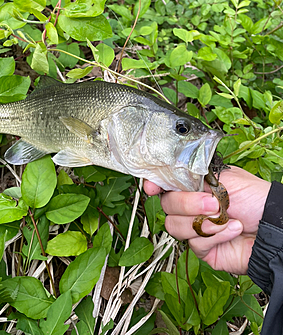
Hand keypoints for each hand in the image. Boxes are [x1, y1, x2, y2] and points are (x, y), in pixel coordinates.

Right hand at [143, 166, 270, 274]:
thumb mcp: (224, 179)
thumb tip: (166, 174)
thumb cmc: (256, 198)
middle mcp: (192, 205)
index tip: (152, 187)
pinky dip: (216, 236)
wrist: (274, 229)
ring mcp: (195, 227)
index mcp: (195, 184)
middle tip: (213, 203)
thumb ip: (194, 175)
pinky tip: (233, 230)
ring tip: (227, 219)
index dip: (154, 184)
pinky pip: (194, 244)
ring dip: (204, 222)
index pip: (165, 182)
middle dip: (188, 203)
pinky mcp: (203, 249)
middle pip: (167, 204)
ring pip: (174, 226)